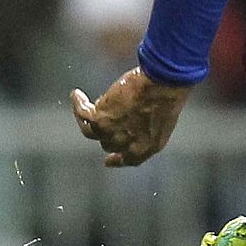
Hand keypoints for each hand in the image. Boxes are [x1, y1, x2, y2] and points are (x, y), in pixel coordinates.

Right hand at [71, 67, 191, 167]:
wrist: (163, 84)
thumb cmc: (168, 95)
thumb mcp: (163, 118)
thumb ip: (148, 126)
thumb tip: (133, 119)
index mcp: (149, 146)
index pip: (129, 160)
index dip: (118, 160)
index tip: (108, 161)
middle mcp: (129, 144)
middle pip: (108, 144)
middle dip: (106, 132)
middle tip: (103, 116)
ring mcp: (113, 133)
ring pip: (91, 132)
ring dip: (85, 119)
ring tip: (82, 103)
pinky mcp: (101, 119)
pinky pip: (83, 114)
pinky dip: (78, 104)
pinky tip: (77, 95)